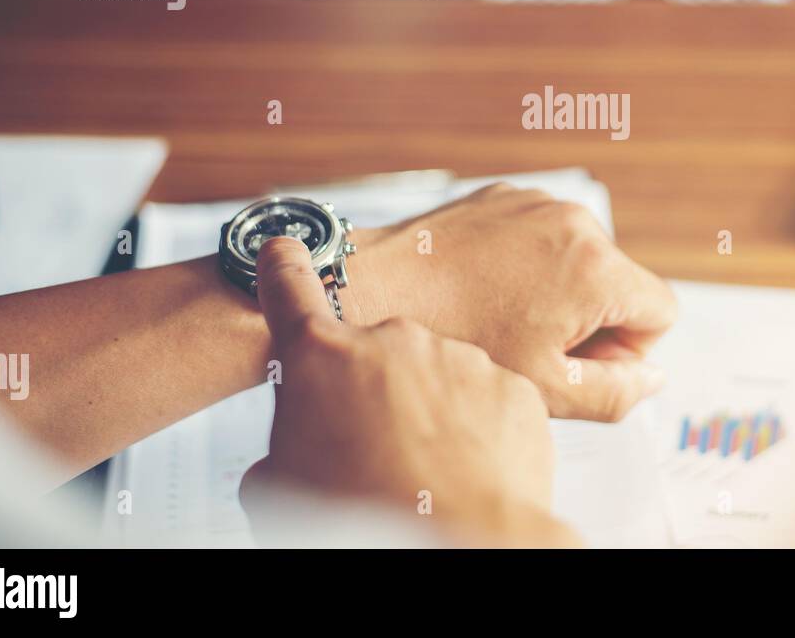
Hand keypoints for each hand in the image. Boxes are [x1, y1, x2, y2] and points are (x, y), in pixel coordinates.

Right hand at [244, 237, 577, 546]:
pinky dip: (481, 429)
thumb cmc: (362, 520)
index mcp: (324, 358)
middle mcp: (395, 341)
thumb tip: (288, 456)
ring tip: (425, 470)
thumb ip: (283, 446)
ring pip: (440, 376)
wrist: (455, 544)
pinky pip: (490, 400)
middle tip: (375, 446)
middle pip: (379, 354)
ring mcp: (460, 358)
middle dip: (376, 390)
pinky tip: (467, 470)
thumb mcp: (280, 486)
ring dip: (432, 411)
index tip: (283, 250)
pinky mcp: (514, 387)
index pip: (290, 292)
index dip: (284, 270)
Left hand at [343, 184, 677, 421]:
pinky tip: (484, 291)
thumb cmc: (455, 339)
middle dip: (592, 320)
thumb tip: (651, 377)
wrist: (376, 287)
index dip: (628, 350)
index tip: (577, 361)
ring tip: (502, 318)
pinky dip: (528, 264)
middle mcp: (576, 221)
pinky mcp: (505, 195)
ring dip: (560, 291)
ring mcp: (538, 202)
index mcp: (596, 268)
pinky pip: (543, 235)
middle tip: (533, 347)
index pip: (660, 311)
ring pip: (582, 259)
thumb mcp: (545, 389)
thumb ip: (617, 393)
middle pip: (622, 283)